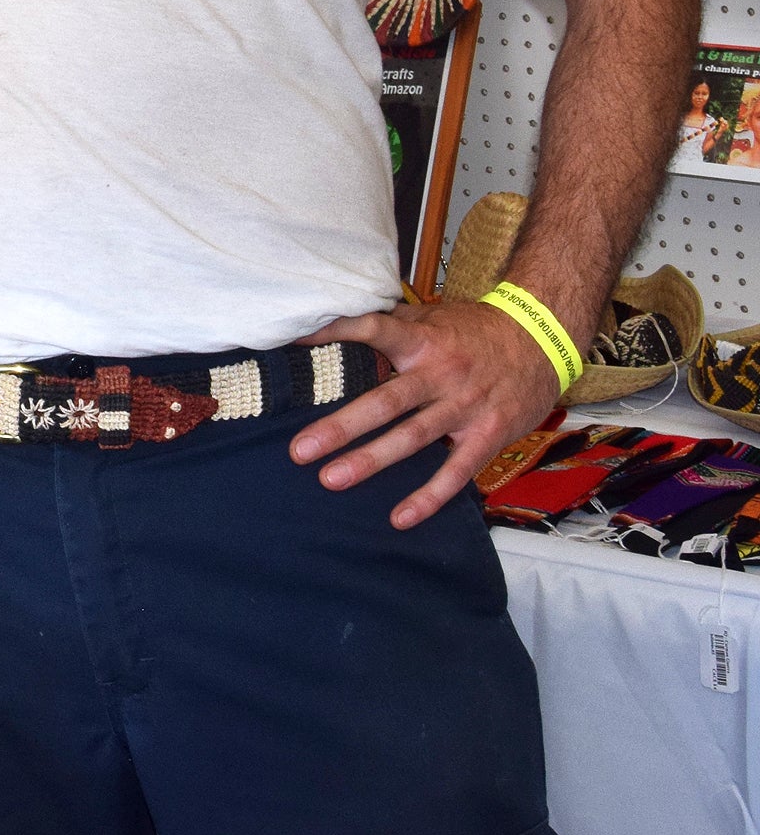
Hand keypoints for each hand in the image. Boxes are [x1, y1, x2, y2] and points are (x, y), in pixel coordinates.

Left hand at [289, 298, 561, 529]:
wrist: (541, 338)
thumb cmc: (476, 329)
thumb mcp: (434, 316)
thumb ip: (393, 324)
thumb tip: (340, 318)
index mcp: (423, 340)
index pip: (372, 330)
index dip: (334, 332)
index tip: (293, 342)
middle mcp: (440, 374)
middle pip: (384, 402)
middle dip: (340, 427)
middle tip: (300, 449)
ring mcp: (464, 408)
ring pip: (412, 438)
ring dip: (371, 461)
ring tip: (331, 479)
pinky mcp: (487, 436)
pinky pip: (455, 472)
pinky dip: (429, 496)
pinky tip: (400, 517)